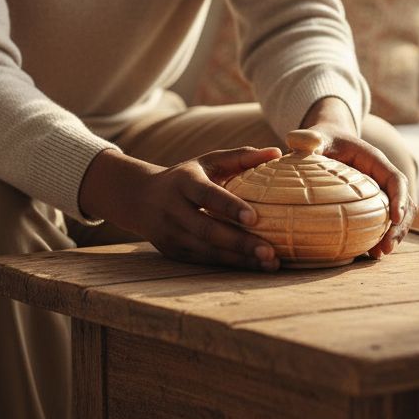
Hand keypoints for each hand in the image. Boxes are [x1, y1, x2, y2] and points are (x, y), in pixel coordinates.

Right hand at [79, 145, 283, 270]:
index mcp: (183, 183)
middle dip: (240, 242)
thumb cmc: (187, 176)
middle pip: (208, 230)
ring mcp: (170, 235)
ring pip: (207, 251)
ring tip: (270, 262)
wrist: (140, 198)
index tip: (255, 218)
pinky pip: (204, 261)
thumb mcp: (208, 161)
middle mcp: (173, 210)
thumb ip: (241, 156)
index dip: (230, 207)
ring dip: (240, 259)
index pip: (207, 196)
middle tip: (270, 251)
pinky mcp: (173, 252)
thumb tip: (277, 152)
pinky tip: (255, 266)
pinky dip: (231, 264)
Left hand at [302, 99, 415, 258]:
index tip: (394, 219)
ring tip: (378, 254)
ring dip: (394, 234)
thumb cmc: (321, 140)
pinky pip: (383, 220)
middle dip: (400, 225)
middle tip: (385, 248)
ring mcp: (378, 191)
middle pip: (403, 201)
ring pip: (398, 214)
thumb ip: (308, 140)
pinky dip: (381, 236)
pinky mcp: (371, 203)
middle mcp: (381, 176)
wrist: (327, 139)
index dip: (399, 198)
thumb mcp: (315, 138)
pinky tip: (370, 253)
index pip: (395, 179)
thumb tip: (299, 142)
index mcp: (374, 160)